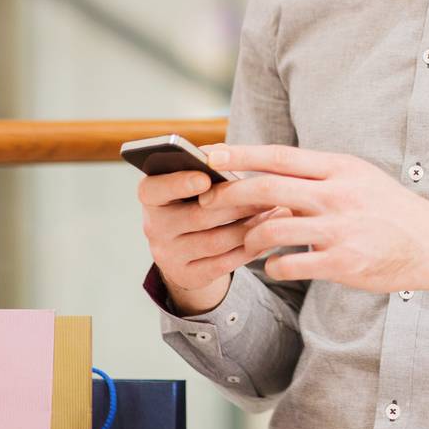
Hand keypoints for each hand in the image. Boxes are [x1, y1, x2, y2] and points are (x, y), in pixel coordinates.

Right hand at [136, 168, 290, 306]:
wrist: (189, 247)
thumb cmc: (198, 200)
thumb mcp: (196, 180)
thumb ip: (208, 165)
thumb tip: (225, 152)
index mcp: (152, 196)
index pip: (153, 189)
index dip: (178, 183)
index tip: (205, 178)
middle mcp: (154, 227)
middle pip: (198, 216)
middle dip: (238, 204)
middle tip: (269, 191)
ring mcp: (168, 255)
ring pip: (215, 241)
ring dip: (250, 226)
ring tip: (276, 211)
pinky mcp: (188, 276)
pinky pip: (222, 264)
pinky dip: (249, 249)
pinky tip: (268, 235)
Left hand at [200, 144, 428, 310]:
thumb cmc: (389, 209)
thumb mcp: (359, 178)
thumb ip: (320, 174)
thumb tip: (274, 168)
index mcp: (340, 169)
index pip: (281, 156)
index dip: (241, 154)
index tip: (210, 156)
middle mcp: (338, 194)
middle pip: (268, 188)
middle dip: (229, 195)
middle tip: (207, 203)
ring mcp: (340, 229)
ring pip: (272, 229)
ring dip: (248, 239)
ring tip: (244, 245)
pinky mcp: (343, 262)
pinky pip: (290, 265)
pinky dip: (274, 267)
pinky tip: (276, 267)